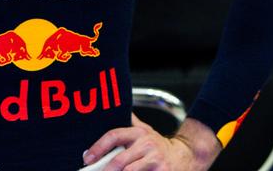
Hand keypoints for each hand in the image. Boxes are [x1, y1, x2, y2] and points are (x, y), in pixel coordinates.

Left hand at [84, 115, 219, 170]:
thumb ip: (132, 123)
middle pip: (119, 160)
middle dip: (104, 170)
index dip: (97, 147)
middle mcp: (147, 145)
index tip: (86, 158)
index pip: (114, 135)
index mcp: (139, 134)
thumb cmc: (160, 146)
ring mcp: (155, 160)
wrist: (186, 156)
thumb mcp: (147, 131)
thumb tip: (115, 107)